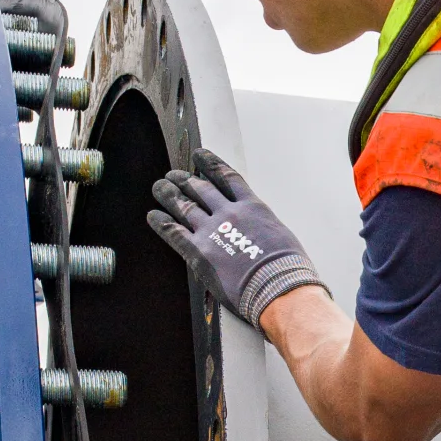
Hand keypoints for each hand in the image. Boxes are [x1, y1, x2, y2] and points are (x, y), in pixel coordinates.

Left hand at [146, 150, 327, 327]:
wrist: (278, 286)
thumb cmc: (287, 268)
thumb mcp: (280, 236)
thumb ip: (262, 227)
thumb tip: (258, 231)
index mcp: (252, 207)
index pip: (227, 178)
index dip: (210, 164)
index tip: (199, 155)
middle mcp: (229, 213)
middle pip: (201, 189)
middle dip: (185, 180)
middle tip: (174, 175)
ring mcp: (212, 231)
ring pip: (185, 206)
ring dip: (169, 195)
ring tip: (159, 187)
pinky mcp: (199, 252)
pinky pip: (174, 232)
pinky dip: (162, 223)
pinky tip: (153, 216)